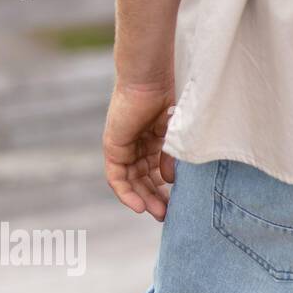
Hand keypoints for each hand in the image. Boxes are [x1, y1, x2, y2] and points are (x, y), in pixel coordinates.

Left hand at [103, 80, 175, 220]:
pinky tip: (139, 207)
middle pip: (143, 180)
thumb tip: (169, 180)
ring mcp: (124, 146)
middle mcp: (137, 145)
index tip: (179, 204)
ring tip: (158, 212)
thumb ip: (171, 158)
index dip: (166, 190)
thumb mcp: (175, 134)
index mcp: (154, 140)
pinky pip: (116, 177)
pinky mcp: (113, 147)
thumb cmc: (169, 96)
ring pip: (131, 181)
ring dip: (143, 199)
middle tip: (168, 215)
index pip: (156, 172)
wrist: (151, 77)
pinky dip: (126, 193)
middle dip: (156, 198)